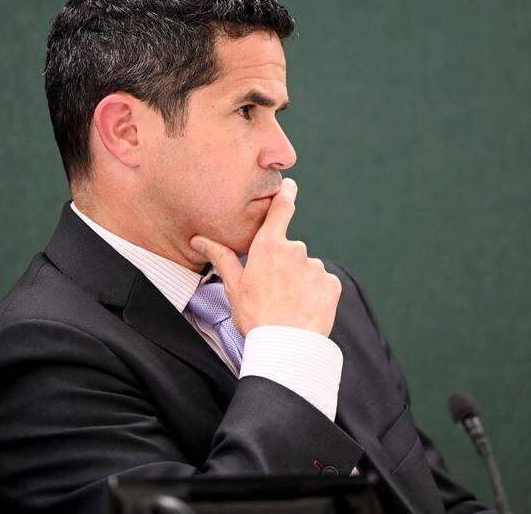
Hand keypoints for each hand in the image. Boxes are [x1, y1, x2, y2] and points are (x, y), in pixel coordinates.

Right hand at [190, 178, 341, 336]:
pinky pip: (323, 283)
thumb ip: (221, 257)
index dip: (286, 193)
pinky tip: (304, 309)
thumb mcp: (233, 286)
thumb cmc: (255, 316)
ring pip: (307, 268)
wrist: (286, 347)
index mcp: (269, 246)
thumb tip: (199, 239)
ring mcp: (316, 266)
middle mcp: (295, 249)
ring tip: (288, 304)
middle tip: (274, 291)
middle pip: (290, 250)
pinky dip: (315, 293)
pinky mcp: (331, 284)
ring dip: (300, 280)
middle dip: (285, 265)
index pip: (281, 209)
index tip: (289, 185)